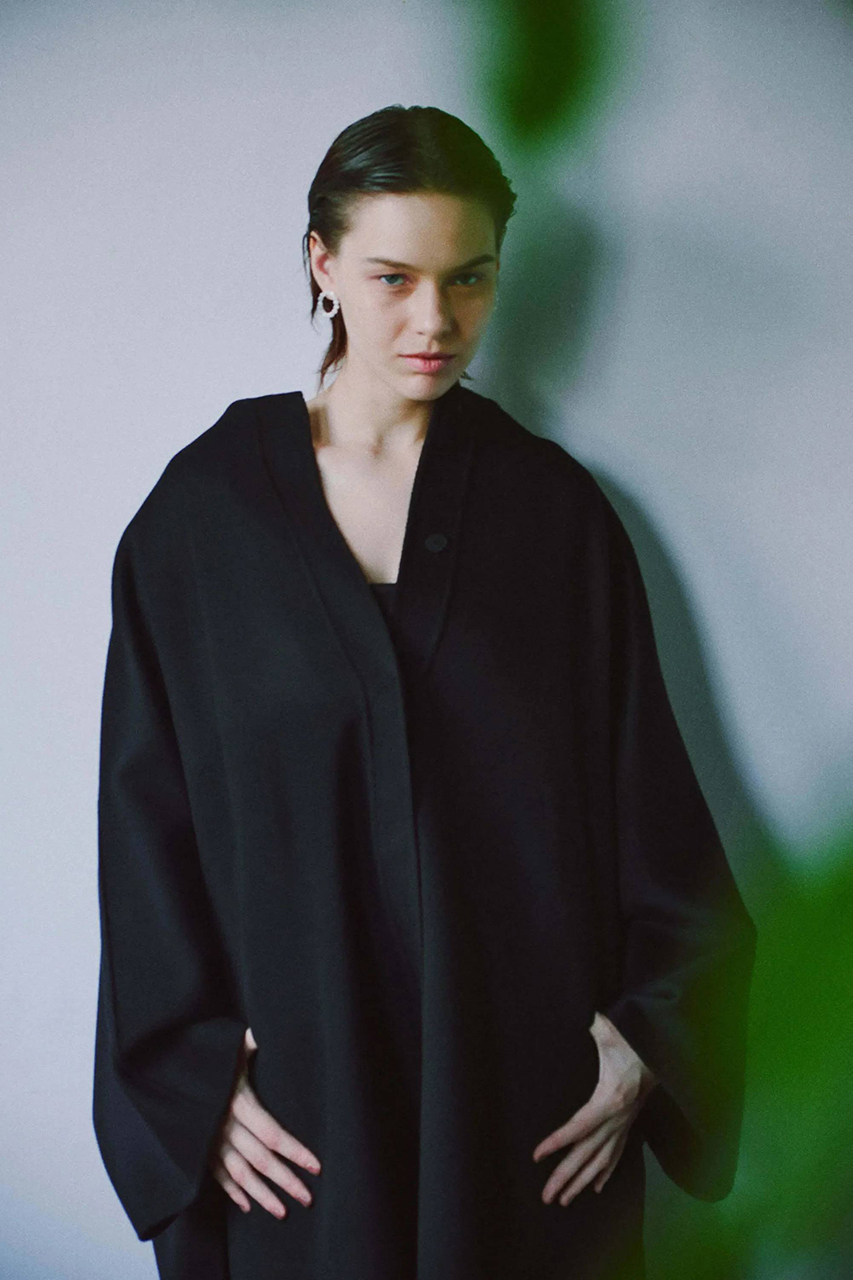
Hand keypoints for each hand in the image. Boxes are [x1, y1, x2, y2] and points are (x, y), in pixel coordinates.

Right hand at [210, 1026, 321, 1218]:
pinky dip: (232, 1191)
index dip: (296, 1152)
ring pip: (239, 1174)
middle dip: (286, 1181)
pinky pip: (215, 1175)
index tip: (317, 1167)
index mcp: (236, 1101)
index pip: (273, 1134)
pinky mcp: (195, 1149)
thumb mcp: (226, 1047)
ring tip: (283, 1211)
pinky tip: (247, 1205)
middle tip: (308, 1198)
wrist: (155, 1071)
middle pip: (260, 1160)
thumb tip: (263, 1035)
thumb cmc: (200, 1056)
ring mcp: (208, 1141)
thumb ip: (247, 1044)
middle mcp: (223, 1125)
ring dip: (262, 1195)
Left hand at [532, 1012, 656, 1206]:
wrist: (660, 1050)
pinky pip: (616, 1154)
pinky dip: (605, 1172)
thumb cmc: (632, 1040)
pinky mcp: (627, 1123)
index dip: (558, 1142)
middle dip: (566, 1176)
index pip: (579, 1126)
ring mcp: (624, 1124)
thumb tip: (584, 1018)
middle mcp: (617, 1118)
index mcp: (610, 1099)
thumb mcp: (610, 1032)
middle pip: (588, 1153)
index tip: (538, 1154)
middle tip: (546, 1196)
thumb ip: (596, 1026)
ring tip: (563, 1199)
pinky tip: (596, 1187)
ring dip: (582, 1181)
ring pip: (601, 1160)